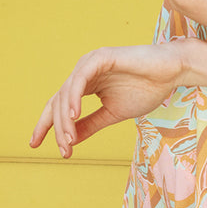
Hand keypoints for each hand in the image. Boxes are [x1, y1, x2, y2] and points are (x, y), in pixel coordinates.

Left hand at [28, 44, 183, 157]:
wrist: (172, 72)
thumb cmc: (147, 89)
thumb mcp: (113, 114)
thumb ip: (90, 125)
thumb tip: (69, 141)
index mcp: (85, 84)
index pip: (58, 105)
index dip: (46, 124)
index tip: (34, 144)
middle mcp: (83, 72)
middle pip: (58, 102)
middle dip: (57, 128)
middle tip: (63, 150)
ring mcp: (90, 63)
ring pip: (66, 93)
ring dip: (65, 119)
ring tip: (68, 139)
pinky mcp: (100, 57)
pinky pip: (80, 79)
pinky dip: (74, 98)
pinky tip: (74, 115)